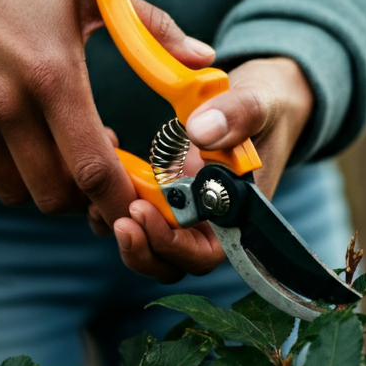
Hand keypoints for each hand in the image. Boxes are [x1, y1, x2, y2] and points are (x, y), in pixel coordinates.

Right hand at [0, 0, 214, 219]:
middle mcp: (5, 103)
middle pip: (54, 196)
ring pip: (13, 192)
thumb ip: (152, 28)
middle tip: (93, 166)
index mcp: (52, 75)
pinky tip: (12, 139)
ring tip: (53, 148)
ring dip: (41, 184)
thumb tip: (204, 59)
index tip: (135, 200)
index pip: (93, 171)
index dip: (118, 199)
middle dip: (83, 195)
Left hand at [108, 56, 314, 282]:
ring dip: (120, 226)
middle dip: (140, 246)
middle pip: (168, 262)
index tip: (141, 209)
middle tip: (119, 216)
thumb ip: (238, 115)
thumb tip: (201, 131)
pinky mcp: (161, 200)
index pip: (201, 255)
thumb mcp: (260, 103)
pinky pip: (131, 216)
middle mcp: (207, 225)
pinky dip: (110, 201)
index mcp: (234, 216)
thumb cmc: (265, 110)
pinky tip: (103, 167)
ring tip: (100, 192)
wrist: (256, 106)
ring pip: (145, 244)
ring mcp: (182, 215)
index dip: (170, 244)